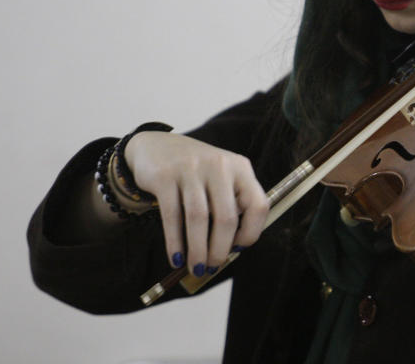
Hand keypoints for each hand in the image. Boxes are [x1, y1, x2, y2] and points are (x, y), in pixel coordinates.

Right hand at [124, 132, 269, 275]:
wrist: (156, 147)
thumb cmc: (197, 174)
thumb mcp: (222, 180)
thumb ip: (231, 207)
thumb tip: (232, 251)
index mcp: (241, 168)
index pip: (258, 205)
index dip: (251, 232)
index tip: (237, 249)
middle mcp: (220, 166)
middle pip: (226, 217)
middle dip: (220, 249)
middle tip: (212, 267)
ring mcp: (192, 169)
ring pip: (198, 218)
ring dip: (198, 250)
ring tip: (196, 268)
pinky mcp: (165, 176)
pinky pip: (172, 216)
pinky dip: (175, 242)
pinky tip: (177, 258)